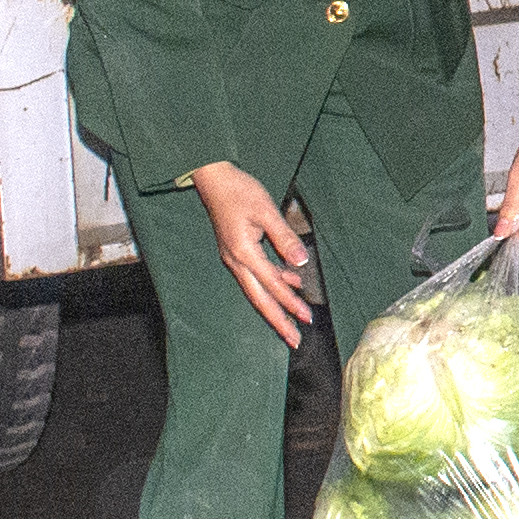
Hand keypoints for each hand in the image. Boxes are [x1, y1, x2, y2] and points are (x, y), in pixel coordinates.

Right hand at [195, 162, 316, 348]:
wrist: (213, 178)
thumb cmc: (239, 190)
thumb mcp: (266, 210)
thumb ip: (284, 237)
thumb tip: (300, 262)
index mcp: (244, 253)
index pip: (273, 285)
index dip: (290, 303)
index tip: (306, 318)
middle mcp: (236, 261)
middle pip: (259, 299)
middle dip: (277, 321)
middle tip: (294, 340)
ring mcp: (233, 258)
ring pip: (256, 291)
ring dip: (275, 306)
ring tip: (293, 322)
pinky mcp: (235, 252)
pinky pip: (255, 276)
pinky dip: (272, 284)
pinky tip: (290, 284)